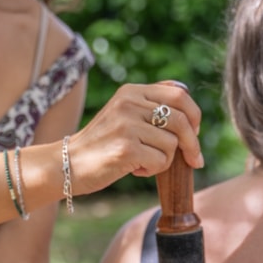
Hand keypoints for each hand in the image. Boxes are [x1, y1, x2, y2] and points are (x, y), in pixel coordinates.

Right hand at [66, 81, 203, 195]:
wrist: (67, 164)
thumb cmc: (101, 144)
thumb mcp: (124, 114)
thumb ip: (151, 107)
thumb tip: (192, 115)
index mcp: (131, 92)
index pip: (179, 96)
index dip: (195, 115)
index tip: (195, 133)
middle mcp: (129, 103)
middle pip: (182, 120)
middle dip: (193, 144)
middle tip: (195, 160)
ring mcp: (127, 125)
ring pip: (172, 144)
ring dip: (163, 160)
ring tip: (140, 161)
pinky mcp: (126, 148)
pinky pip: (160, 161)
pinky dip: (151, 170)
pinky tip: (132, 169)